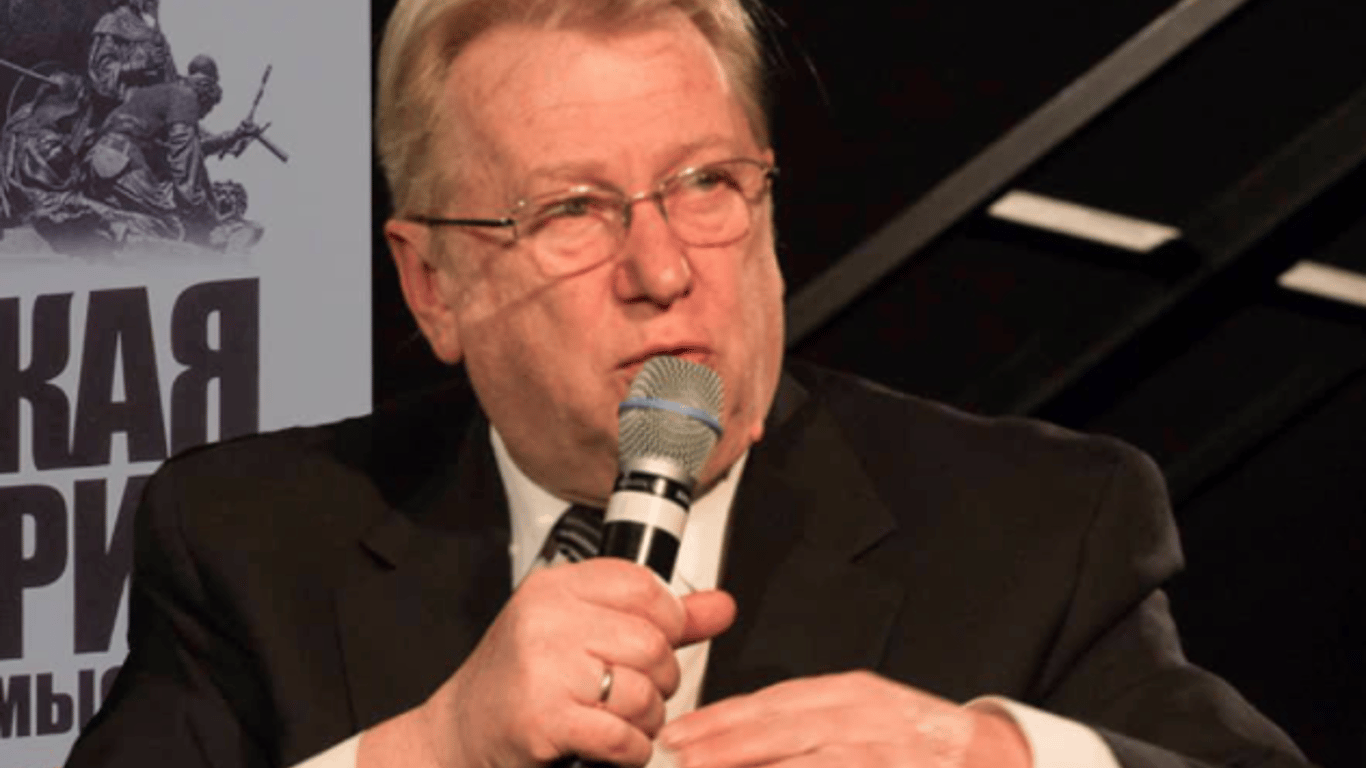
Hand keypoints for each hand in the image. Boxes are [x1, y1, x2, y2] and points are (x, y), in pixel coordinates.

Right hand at [405, 559, 734, 767]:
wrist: (463, 732)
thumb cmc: (522, 681)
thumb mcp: (582, 631)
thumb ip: (657, 618)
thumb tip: (721, 607)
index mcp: (557, 588)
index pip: (643, 586)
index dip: (666, 622)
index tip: (655, 643)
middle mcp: (547, 620)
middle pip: (652, 644)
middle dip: (660, 680)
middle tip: (637, 693)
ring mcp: (543, 669)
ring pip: (643, 691)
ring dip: (647, 720)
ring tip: (622, 721)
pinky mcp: (545, 718)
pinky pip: (623, 735)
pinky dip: (631, 750)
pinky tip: (614, 746)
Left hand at [658, 671, 1030, 767]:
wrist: (998, 759)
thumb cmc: (926, 743)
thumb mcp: (866, 717)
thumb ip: (811, 725)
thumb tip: (747, 741)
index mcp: (852, 694)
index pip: (773, 701)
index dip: (722, 718)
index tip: (681, 734)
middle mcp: (864, 715)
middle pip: (778, 724)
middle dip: (720, 743)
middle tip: (676, 754)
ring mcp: (879, 748)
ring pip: (802, 753)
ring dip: (748, 761)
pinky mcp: (894, 766)